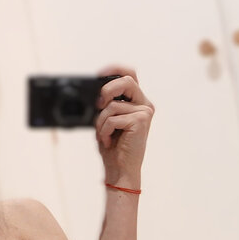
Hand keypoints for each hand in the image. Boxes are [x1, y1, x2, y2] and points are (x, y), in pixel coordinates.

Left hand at [94, 67, 154, 189]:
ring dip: (100, 122)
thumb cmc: (114, 147)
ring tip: (103, 135)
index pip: (129, 75)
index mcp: (136, 102)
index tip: (99, 74)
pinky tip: (107, 141)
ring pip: (113, 105)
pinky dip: (104, 130)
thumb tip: (94, 93)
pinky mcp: (141, 121)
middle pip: (126, 80)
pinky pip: (113, 118)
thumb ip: (105, 105)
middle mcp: (144, 104)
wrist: (120, 169)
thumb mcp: (106, 121)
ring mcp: (144, 112)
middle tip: (98, 104)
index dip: (115, 69)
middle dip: (107, 90)